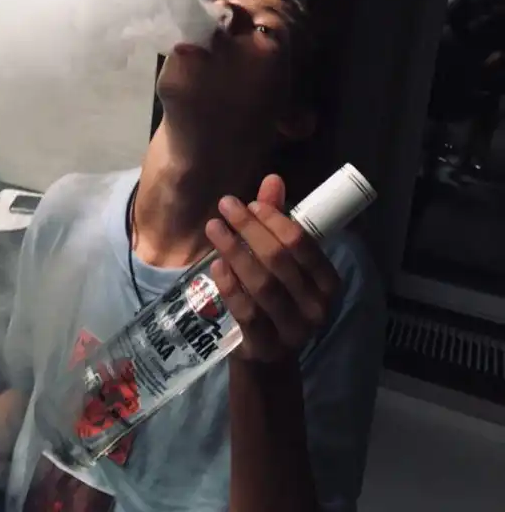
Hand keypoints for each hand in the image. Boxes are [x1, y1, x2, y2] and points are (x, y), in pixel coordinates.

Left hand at [206, 174, 339, 362]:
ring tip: (213, 227)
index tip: (250, 204)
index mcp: (327, 282)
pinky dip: (229, 284)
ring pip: (261, 283)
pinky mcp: (264, 346)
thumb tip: (272, 179)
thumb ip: (279, 222)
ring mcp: (291, 330)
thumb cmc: (279, 301)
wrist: (270, 362)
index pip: (302, 243)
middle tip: (225, 206)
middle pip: (279, 259)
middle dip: (249, 228)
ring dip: (234, 250)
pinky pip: (245, 310)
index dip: (274, 219)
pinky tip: (215, 264)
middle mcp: (315, 307)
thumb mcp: (284, 263)